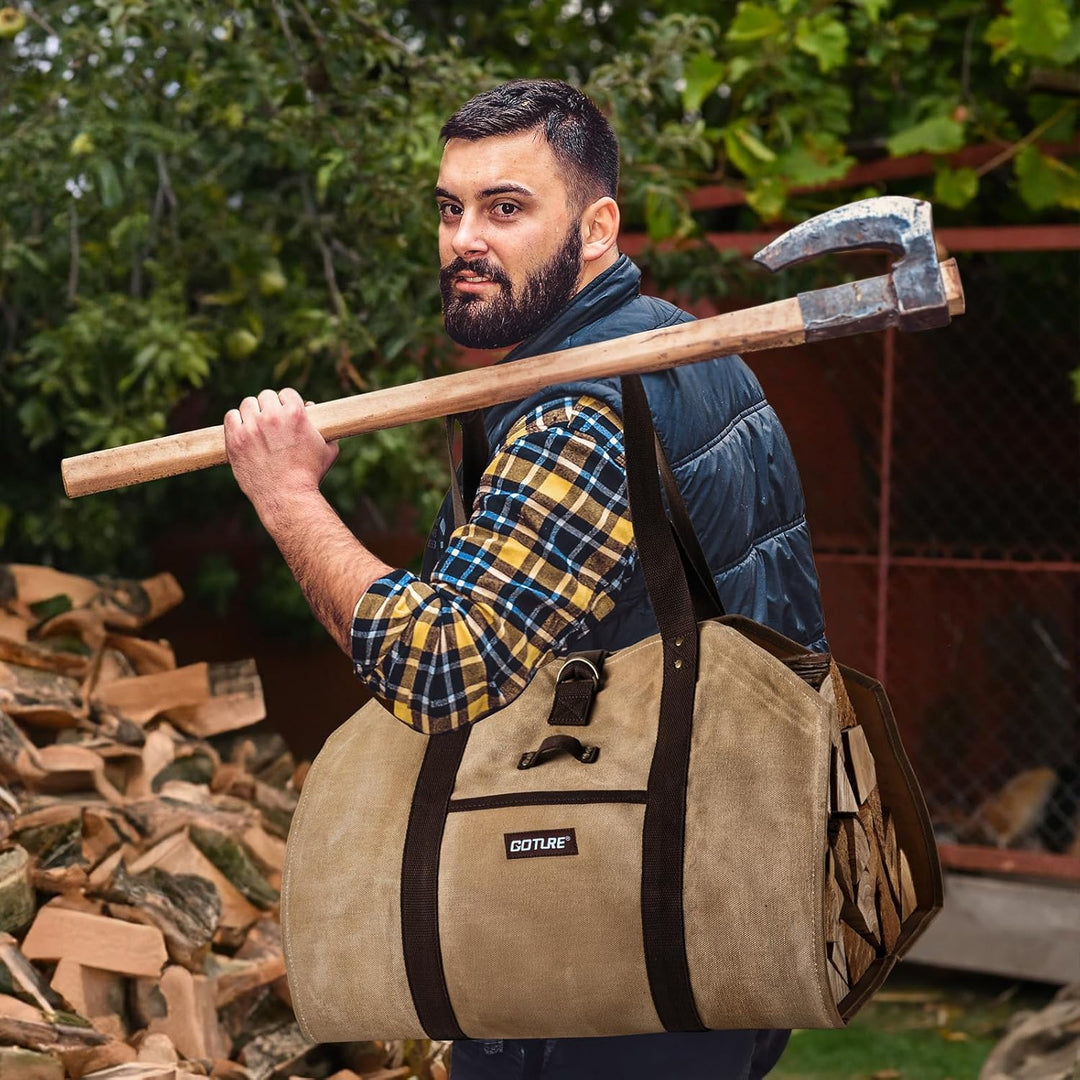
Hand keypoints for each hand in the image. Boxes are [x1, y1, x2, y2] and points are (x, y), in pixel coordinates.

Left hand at [224, 388, 338, 515]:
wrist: (287, 497)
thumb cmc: (310, 476)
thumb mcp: (328, 450)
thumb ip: (326, 429)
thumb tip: (316, 412)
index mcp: (296, 414)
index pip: (287, 393)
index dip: (287, 402)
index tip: (285, 411)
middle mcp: (272, 416)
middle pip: (266, 396)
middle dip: (270, 407)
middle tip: (271, 421)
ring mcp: (251, 427)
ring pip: (247, 404)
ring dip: (252, 412)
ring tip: (257, 426)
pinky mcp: (235, 439)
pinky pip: (231, 417)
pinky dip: (237, 421)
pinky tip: (244, 430)